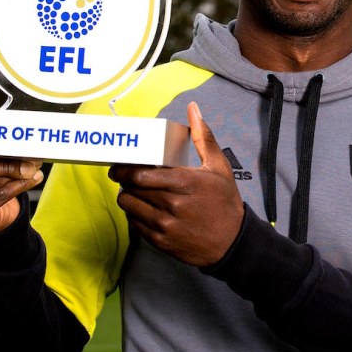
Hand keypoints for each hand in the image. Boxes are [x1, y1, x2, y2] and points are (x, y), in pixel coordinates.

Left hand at [109, 102, 243, 266]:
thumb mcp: (219, 167)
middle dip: (123, 181)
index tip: (118, 166)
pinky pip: (135, 225)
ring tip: (133, 192)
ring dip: (127, 198)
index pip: (141, 175)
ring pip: (130, 207)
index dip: (124, 170)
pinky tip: (143, 208)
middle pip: (132, 190)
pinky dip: (134, 215)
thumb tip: (193, 109)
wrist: (232, 242)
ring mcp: (166, 226)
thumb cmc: (224, 201)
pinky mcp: (161, 242)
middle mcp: (173, 205)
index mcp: (185, 182)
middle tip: (122, 176)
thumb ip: (203, 137)